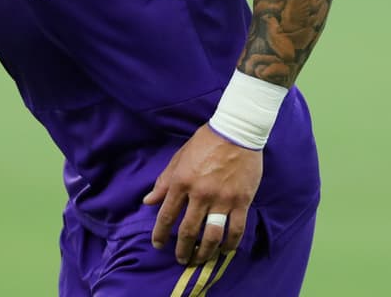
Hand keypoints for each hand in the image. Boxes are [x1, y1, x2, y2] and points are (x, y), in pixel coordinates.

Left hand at [143, 124, 261, 264]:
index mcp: (181, 181)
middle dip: (182, 249)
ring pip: (211, 235)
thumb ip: (164, 181)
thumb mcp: (179, 158)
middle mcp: (200, 193)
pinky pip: (236, 230)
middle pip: (188, 230)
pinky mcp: (241, 201)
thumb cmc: (205, 142)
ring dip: (204, 252)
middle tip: (180, 259)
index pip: (166, 215)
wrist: (236, 131)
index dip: (160, 234)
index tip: (158, 245)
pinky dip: (230, 244)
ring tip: (200, 260)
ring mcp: (222, 199)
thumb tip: (148, 201)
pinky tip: (224, 250)